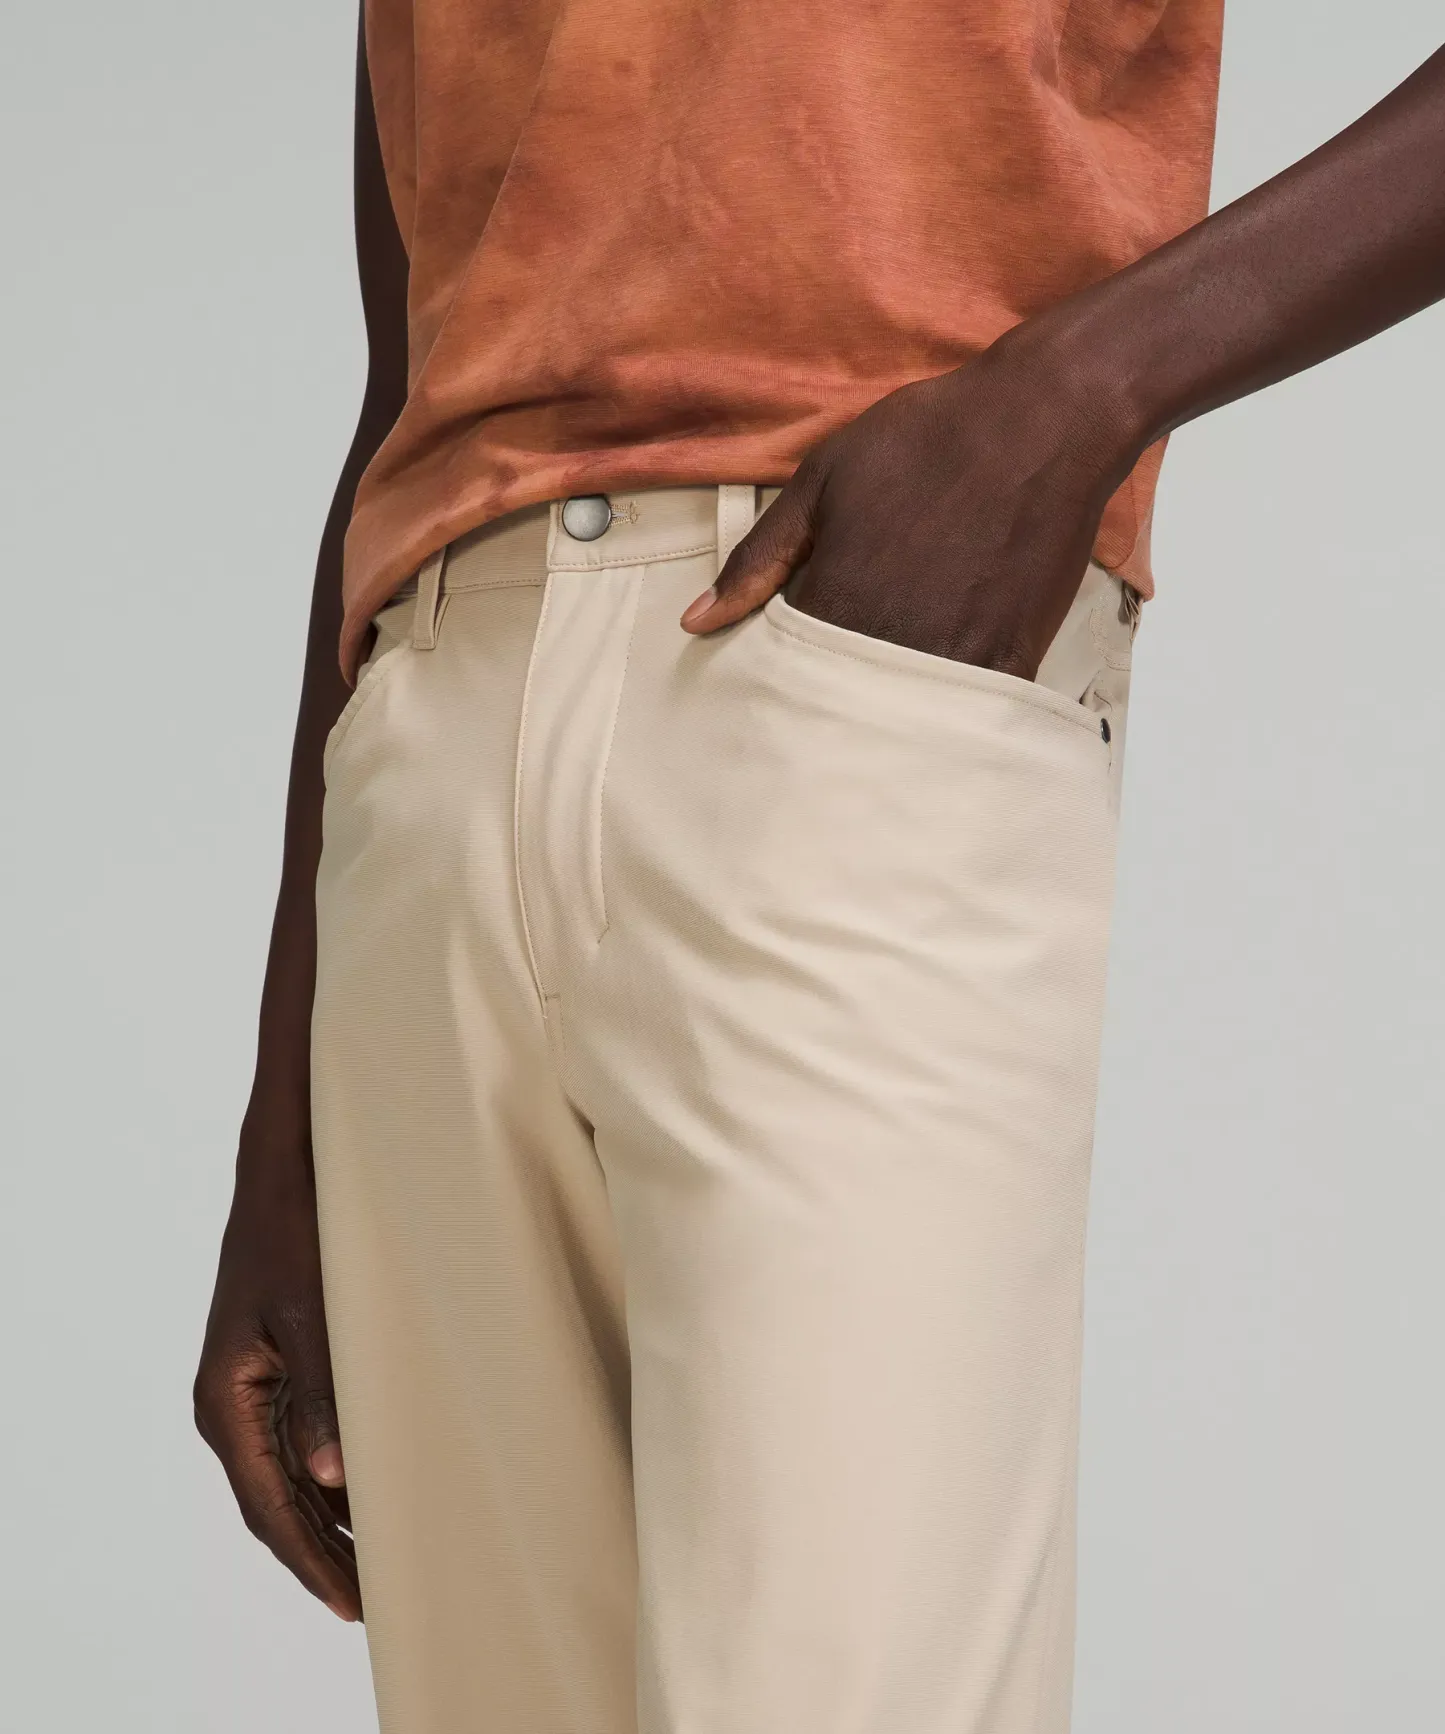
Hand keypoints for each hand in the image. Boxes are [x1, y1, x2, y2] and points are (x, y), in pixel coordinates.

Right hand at [194, 1145, 360, 1621]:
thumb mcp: (312, 1312)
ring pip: (289, 1477)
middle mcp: (232, 1404)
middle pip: (276, 1504)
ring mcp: (253, 1389)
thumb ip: (322, 1393)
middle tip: (373, 1602)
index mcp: (227, 1399)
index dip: (309, 1560)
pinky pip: (301, 1442)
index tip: (351, 1604)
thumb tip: (333, 1478)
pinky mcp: (278, 1369)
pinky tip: (369, 1494)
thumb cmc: (296, 1230)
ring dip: (328, 1522)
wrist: (285, 1170)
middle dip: (321, 1556)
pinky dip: (332, 1477)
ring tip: (377, 1565)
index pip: (268, 1506)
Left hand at [681, 319, 1142, 676]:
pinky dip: (940, 714)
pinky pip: (963, 711)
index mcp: (833, 599)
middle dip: (822, 708)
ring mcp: (953, 654)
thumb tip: (695, 621)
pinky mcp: (1010, 658)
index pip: (781, 672)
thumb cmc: (925, 440)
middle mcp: (889, 638)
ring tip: (865, 712)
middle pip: (837, 704)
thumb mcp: (822, 482)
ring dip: (879, 718)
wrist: (1042, 421)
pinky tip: (926, 707)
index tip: (768, 681)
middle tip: (814, 707)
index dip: (773, 679)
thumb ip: (757, 559)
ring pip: (897, 717)